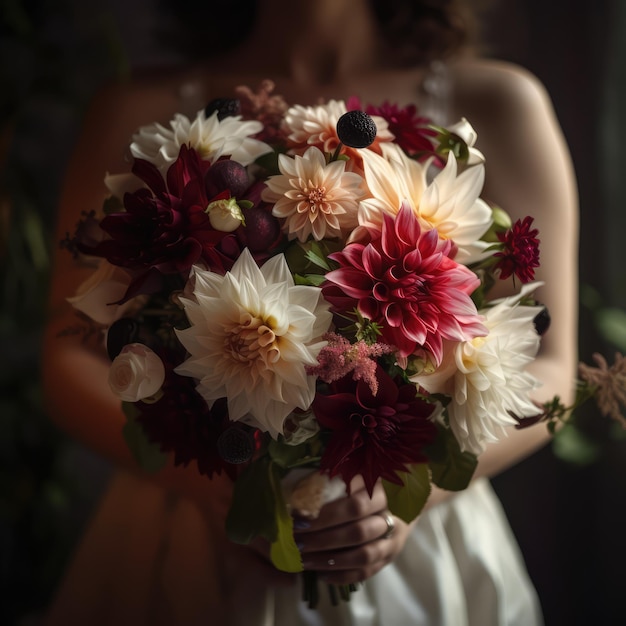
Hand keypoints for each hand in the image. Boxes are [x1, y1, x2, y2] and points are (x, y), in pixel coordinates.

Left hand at [293, 476, 411, 585]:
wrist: (406, 500)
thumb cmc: (372, 484)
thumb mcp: (357, 474)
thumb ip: (337, 479)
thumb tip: (305, 491)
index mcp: (381, 493)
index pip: (355, 506)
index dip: (326, 515)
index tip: (300, 519)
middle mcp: (391, 518)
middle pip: (357, 533)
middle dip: (323, 540)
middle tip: (297, 542)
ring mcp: (392, 541)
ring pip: (362, 557)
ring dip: (330, 561)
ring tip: (305, 560)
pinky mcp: (389, 558)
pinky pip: (366, 573)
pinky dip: (342, 576)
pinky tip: (321, 574)